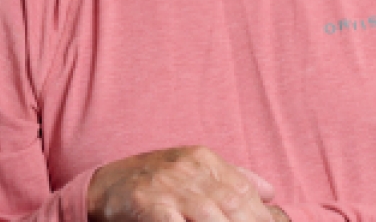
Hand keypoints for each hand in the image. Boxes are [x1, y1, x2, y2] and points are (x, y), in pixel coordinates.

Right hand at [87, 146, 276, 221]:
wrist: (105, 184)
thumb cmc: (156, 180)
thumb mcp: (194, 169)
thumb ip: (232, 177)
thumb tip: (270, 192)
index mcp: (205, 159)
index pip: (244, 190)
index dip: (261, 216)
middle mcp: (190, 169)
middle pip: (233, 203)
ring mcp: (169, 186)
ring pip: (210, 215)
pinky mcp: (148, 203)